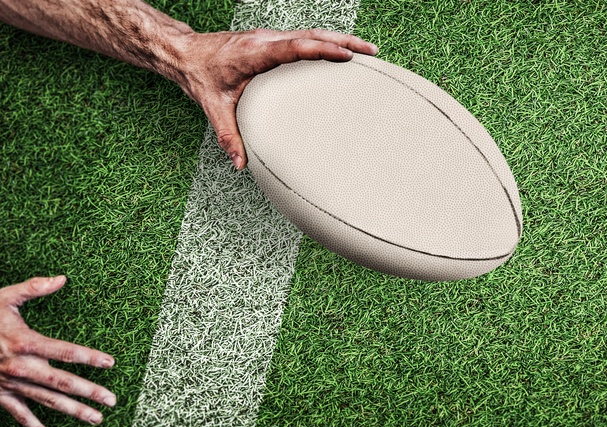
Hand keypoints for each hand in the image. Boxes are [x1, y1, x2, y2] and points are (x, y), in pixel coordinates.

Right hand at [0, 276, 115, 426]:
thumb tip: (62, 278)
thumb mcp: (3, 297)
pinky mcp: (0, 395)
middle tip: (111, 399)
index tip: (110, 362)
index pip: (64, 351)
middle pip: (60, 382)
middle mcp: (19, 366)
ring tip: (96, 418)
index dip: (89, 357)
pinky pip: (20, 415)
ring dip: (72, 411)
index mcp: (24, 342)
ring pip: (46, 401)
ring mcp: (10, 384)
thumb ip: (33, 287)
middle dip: (88, 391)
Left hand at [173, 29, 379, 169]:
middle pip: (312, 34)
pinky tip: (341, 52)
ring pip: (311, 33)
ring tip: (367, 51)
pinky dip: (326, 42)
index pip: (294, 47)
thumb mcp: (212, 107)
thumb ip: (228, 135)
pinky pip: (305, 38)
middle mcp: (266, 40)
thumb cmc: (198, 75)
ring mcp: (270, 38)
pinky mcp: (272, 41)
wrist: (184, 52)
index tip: (346, 55)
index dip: (321, 50)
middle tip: (372, 51)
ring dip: (339, 39)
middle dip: (344, 41)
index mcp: (254, 53)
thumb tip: (240, 164)